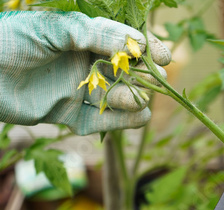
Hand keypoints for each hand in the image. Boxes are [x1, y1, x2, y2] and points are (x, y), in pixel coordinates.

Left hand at [0, 11, 170, 134]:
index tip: (164, 58)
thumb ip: (95, 36)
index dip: (145, 49)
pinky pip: (99, 120)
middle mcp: (82, 63)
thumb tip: (137, 44)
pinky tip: (137, 119)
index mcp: (81, 38)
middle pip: (123, 72)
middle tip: (155, 83)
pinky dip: (119, 121)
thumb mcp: (53, 30)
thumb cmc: (9, 41)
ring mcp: (76, 89)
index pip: (122, 42)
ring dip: (131, 100)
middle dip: (142, 78)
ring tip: (135, 100)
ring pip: (115, 98)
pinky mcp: (67, 114)